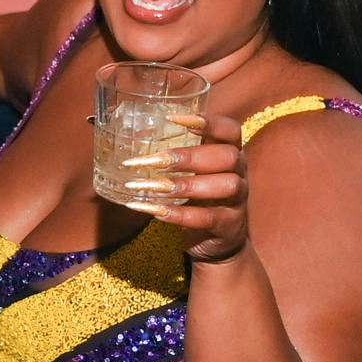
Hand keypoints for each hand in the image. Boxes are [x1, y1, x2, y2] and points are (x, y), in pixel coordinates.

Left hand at [123, 112, 248, 261]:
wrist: (220, 242)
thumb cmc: (200, 198)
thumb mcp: (195, 173)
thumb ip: (176, 155)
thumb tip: (121, 135)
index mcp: (231, 153)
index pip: (230, 130)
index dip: (208, 121)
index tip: (172, 119)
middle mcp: (240, 173)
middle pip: (228, 156)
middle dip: (190, 156)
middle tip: (155, 160)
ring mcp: (238, 201)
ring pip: (224, 185)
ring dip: (185, 185)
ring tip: (151, 187)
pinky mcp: (229, 226)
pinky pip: (208, 218)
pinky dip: (179, 214)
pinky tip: (154, 211)